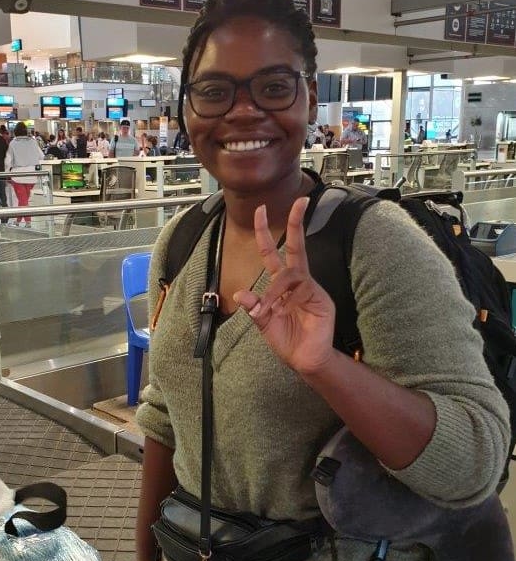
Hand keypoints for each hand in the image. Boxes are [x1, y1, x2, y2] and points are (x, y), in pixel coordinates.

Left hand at [233, 198, 336, 375]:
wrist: (305, 360)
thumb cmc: (287, 341)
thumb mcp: (264, 324)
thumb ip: (253, 308)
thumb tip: (239, 291)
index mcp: (281, 285)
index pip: (272, 253)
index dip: (265, 233)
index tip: (260, 210)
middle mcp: (297, 281)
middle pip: (295, 246)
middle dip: (296, 223)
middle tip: (300, 200)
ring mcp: (310, 288)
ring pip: (289, 275)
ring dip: (274, 292)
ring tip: (269, 311)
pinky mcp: (320, 298)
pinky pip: (300, 291)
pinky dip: (287, 302)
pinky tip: (282, 314)